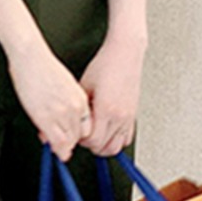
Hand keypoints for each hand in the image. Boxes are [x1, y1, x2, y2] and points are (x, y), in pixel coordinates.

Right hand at [6, 38, 92, 162]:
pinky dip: (56, 149)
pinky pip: (57, 142)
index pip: (87, 126)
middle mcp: (76, 107)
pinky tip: (50, 147)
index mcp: (81, 98)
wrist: (31, 57)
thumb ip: (66, 103)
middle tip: (58, 143)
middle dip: (69, 142)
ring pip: (69, 141)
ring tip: (52, 144)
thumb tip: (60, 119)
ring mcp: (62, 113)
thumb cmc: (42, 66)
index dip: (77, 134)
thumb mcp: (63, 85)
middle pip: (79, 136)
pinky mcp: (47, 117)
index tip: (69, 136)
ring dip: (61, 146)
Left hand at [76, 32, 145, 155]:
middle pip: (104, 147)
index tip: (75, 133)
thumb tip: (68, 122)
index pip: (92, 140)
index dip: (81, 141)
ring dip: (104, 147)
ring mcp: (128, 117)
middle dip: (90, 145)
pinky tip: (108, 134)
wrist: (125, 53)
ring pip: (117, 147)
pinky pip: (127, 139)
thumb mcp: (84, 86)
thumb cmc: (105, 65)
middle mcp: (119, 116)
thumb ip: (77, 108)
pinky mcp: (133, 115)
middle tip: (83, 135)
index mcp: (106, 109)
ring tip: (95, 138)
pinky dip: (117, 141)